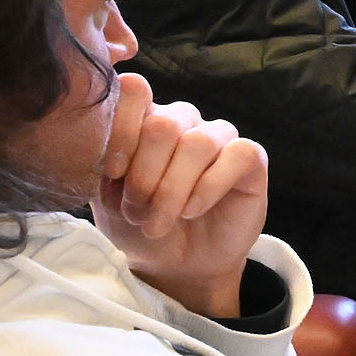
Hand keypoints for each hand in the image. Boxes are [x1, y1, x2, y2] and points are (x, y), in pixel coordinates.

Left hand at [92, 71, 268, 318]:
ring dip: (172, 190)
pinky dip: (209, 188)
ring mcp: (218, 137)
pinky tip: (193, 211)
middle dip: (145, 175)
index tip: (112, 171)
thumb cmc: (138, 223)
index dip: (122, 128)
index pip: (135, 91)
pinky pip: (237, 155)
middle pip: (164, 124)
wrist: (173, 264)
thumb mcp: (107, 195)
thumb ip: (104, 161)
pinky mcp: (250, 158)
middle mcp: (182, 121)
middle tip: (135, 211)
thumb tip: (106, 146)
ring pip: (199, 143)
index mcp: (144, 119)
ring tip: (157, 223)